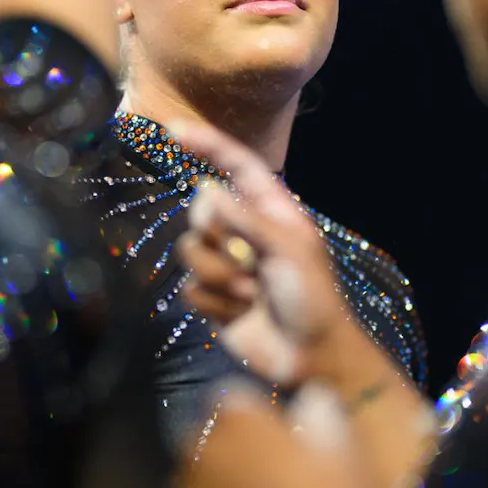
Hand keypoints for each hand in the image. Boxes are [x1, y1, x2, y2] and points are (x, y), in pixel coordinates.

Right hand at [173, 121, 353, 387]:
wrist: (311, 358)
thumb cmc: (313, 298)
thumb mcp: (286, 250)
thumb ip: (245, 219)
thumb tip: (206, 189)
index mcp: (272, 212)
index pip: (236, 166)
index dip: (207, 145)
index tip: (174, 130)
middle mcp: (246, 233)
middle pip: (202, 211)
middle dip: (218, 237)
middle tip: (249, 264)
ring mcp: (229, 265)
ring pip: (191, 251)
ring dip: (219, 276)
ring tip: (250, 294)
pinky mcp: (215, 297)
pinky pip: (189, 288)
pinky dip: (213, 303)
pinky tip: (239, 314)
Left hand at [177, 386, 420, 487]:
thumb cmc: (335, 487)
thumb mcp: (335, 435)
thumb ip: (314, 411)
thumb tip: (310, 403)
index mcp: (240, 414)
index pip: (228, 398)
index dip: (247, 414)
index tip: (263, 429)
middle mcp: (208, 446)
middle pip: (205, 437)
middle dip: (224, 447)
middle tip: (258, 470)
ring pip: (192, 478)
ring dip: (213, 484)